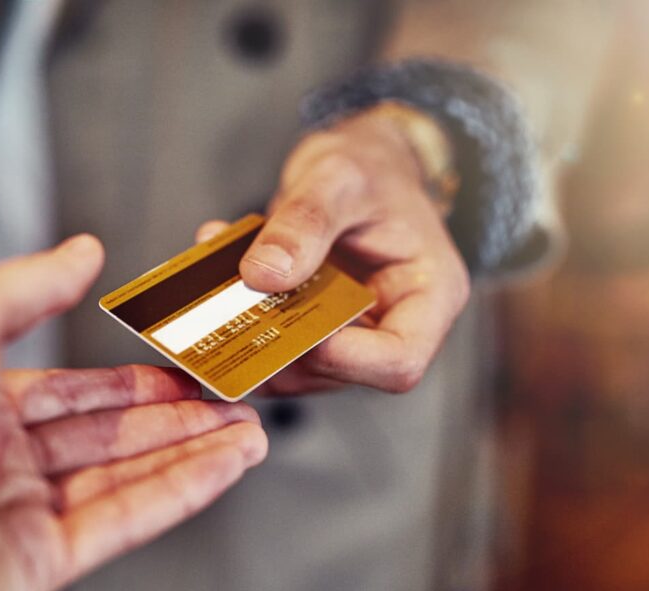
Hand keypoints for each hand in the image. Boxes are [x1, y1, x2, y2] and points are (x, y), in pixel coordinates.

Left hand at [0, 236, 265, 590]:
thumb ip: (28, 284)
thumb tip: (81, 250)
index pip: (72, 388)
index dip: (134, 380)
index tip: (185, 370)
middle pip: (108, 434)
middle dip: (177, 418)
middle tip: (234, 402)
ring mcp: (17, 517)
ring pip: (125, 478)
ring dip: (192, 454)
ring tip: (249, 435)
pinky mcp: (38, 567)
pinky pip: (123, 522)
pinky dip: (179, 494)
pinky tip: (223, 470)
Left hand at [198, 104, 469, 394]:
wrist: (360, 160)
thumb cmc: (369, 165)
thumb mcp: (338, 177)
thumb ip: (305, 223)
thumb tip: (264, 275)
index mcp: (429, 296)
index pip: (398, 362)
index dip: (342, 358)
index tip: (288, 321)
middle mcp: (397, 324)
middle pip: (344, 372)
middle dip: (283, 350)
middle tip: (231, 312)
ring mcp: (358, 333)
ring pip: (304, 368)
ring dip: (255, 339)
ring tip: (218, 289)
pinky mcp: (322, 329)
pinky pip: (283, 346)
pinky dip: (247, 324)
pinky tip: (221, 283)